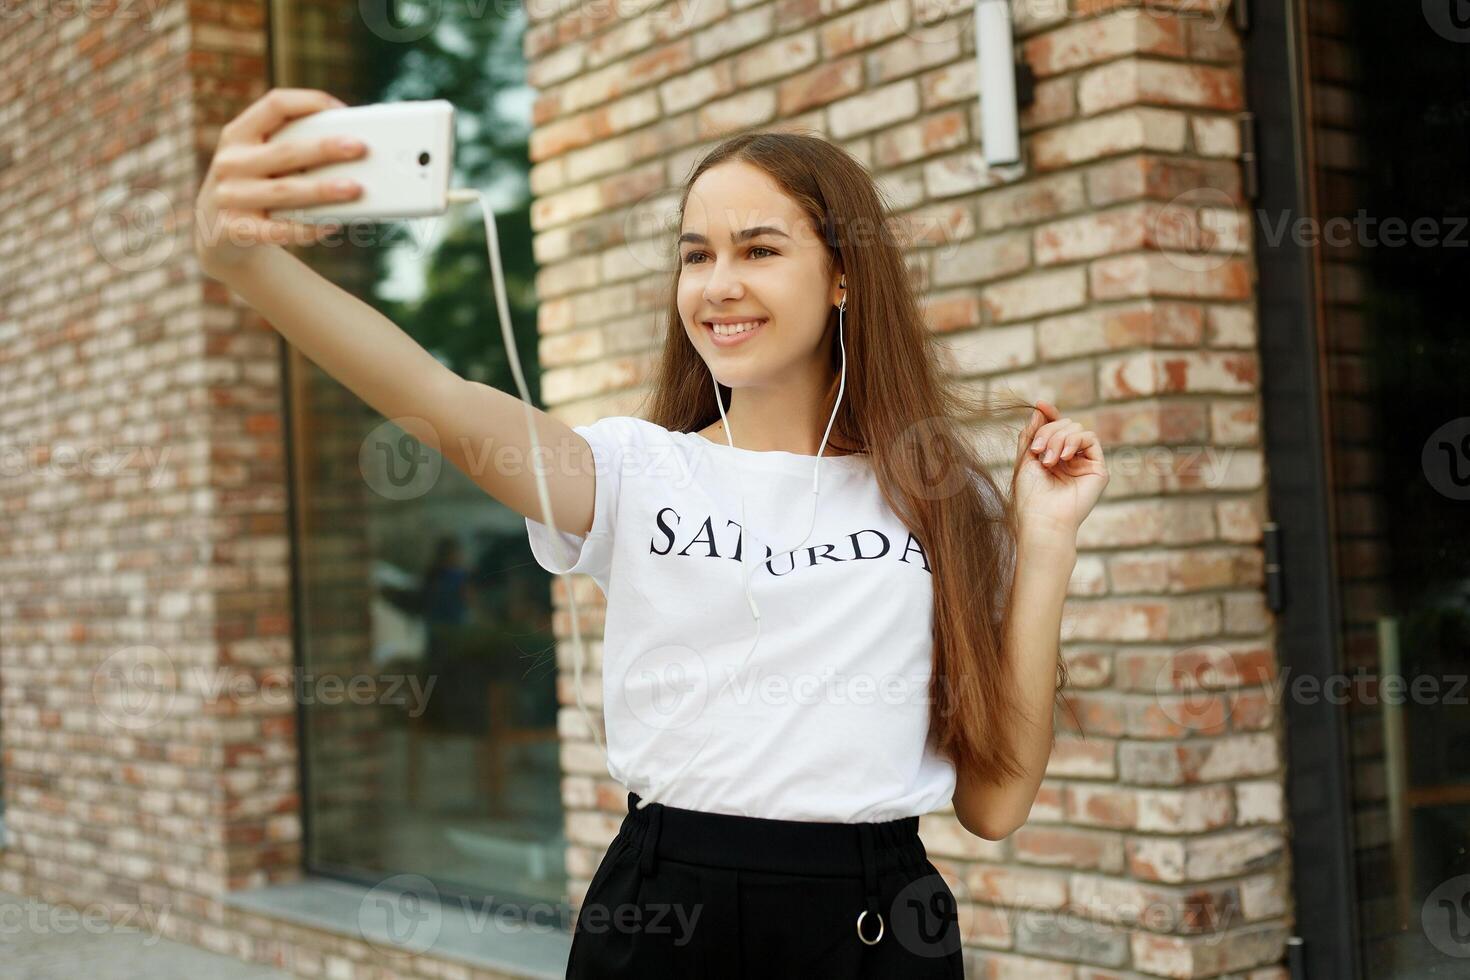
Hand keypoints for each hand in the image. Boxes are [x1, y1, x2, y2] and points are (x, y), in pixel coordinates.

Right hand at [193, 87, 366, 274]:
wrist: (218, 236)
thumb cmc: (256, 188)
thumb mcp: (259, 161)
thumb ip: (291, 149)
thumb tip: (349, 144)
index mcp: (238, 134)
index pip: (274, 105)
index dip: (310, 102)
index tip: (342, 110)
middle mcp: (229, 162)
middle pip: (285, 151)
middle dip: (324, 148)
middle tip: (359, 147)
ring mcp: (229, 197)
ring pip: (284, 191)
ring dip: (322, 189)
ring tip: (355, 189)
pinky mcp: (234, 230)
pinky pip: (278, 230)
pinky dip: (307, 227)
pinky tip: (333, 224)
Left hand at [1012, 399, 1108, 541]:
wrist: (1042, 519)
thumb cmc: (1030, 496)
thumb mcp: (1025, 460)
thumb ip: (1032, 435)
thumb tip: (1039, 410)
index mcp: (1053, 457)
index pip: (1055, 428)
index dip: (1050, 414)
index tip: (1041, 404)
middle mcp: (1070, 459)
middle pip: (1065, 424)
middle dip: (1049, 432)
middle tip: (1038, 451)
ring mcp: (1084, 463)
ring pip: (1077, 429)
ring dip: (1059, 438)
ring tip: (1048, 460)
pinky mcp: (1098, 469)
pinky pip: (1090, 439)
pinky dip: (1075, 441)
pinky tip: (1064, 457)